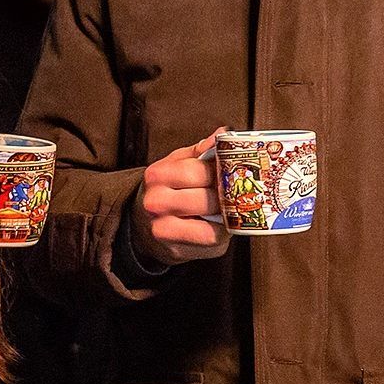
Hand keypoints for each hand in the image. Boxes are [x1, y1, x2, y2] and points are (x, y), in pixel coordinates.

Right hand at [129, 131, 229, 266]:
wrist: (144, 223)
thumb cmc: (169, 187)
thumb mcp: (180, 162)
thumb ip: (202, 149)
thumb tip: (224, 134)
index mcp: (158, 174)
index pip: (198, 171)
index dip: (222, 171)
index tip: (235, 171)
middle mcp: (155, 202)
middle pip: (205, 199)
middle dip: (226, 196)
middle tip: (239, 191)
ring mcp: (162, 229)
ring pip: (209, 222)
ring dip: (225, 215)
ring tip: (230, 206)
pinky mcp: (177, 249)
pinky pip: (210, 239)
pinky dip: (221, 232)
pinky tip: (221, 223)